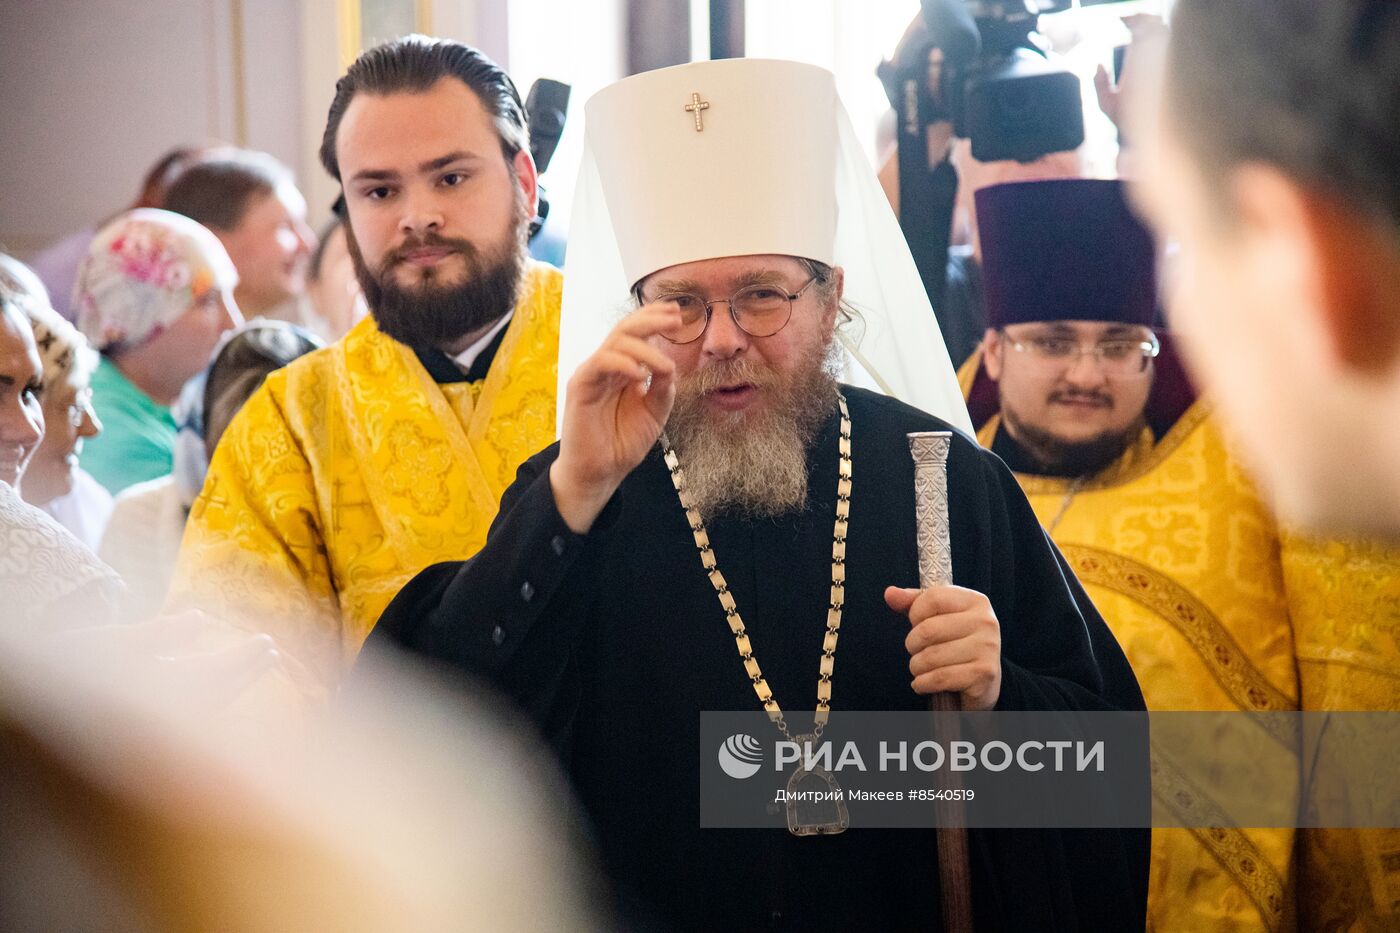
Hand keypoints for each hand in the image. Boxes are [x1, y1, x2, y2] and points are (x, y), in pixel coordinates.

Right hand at [551, 302, 679, 532]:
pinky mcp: (580, 386)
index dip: (655, 318)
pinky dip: (622, 363)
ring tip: (664, 366)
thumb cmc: (623, 443)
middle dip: (651, 320)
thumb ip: (663, 390)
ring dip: (644, 349)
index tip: (678, 315)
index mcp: (623, 369)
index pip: (637, 333)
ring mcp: (593, 374)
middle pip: (625, 329)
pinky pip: (600, 362)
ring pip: (616, 342)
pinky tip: (640, 376)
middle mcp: (607, 366)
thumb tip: (670, 365)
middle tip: (675, 319)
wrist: (600, 472)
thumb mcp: (654, 414)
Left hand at [885, 585, 1001, 709]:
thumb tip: (890, 593)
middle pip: (928, 630)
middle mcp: (986, 622)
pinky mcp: (984, 674)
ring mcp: (987, 648)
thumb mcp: (938, 618)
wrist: (983, 683)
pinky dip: (923, 683)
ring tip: (922, 669)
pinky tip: (924, 683)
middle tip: (918, 652)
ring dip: (917, 667)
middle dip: (913, 645)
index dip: (915, 613)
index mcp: (975, 601)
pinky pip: (939, 678)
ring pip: (931, 657)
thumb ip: (914, 603)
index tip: (917, 625)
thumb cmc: (956, 645)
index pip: (933, 598)